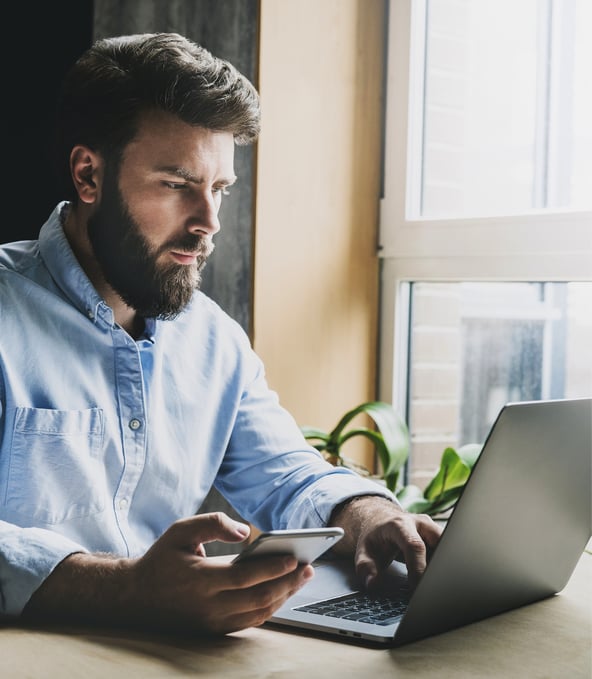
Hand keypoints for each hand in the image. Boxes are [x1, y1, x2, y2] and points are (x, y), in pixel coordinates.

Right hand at [24, 512, 313, 635]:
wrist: (135, 598)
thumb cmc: (162, 559)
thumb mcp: (180, 531)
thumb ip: (212, 524)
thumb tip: (244, 531)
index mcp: (200, 580)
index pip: (245, 578)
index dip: (272, 568)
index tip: (295, 556)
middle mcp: (208, 607)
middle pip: (258, 599)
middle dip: (288, 583)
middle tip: (308, 567)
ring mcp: (212, 623)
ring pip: (258, 614)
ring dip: (284, 596)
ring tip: (302, 576)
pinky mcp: (214, 631)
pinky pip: (249, 622)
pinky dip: (270, 608)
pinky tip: (282, 591)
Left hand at [329, 496, 442, 587]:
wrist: (381, 521)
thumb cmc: (376, 537)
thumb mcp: (364, 550)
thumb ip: (365, 567)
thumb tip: (373, 583)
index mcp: (400, 524)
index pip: (414, 545)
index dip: (418, 568)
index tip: (417, 588)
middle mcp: (419, 523)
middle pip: (439, 541)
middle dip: (439, 565)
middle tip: (433, 586)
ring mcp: (432, 527)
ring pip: (447, 545)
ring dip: (444, 564)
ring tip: (436, 582)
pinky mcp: (439, 535)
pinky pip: (448, 549)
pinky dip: (444, 563)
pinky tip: (438, 576)